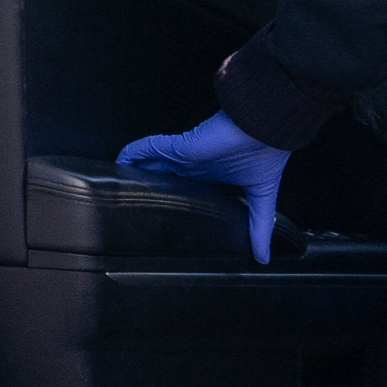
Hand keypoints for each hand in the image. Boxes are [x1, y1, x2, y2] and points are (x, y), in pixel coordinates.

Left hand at [114, 113, 287, 263]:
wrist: (267, 129)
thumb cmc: (267, 152)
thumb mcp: (262, 197)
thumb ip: (259, 226)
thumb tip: (264, 257)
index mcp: (211, 174)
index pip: (185, 186)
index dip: (172, 196)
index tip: (162, 214)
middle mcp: (195, 164)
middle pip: (163, 175)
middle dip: (148, 187)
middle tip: (131, 207)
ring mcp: (184, 155)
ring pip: (151, 163)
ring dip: (135, 172)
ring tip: (118, 188)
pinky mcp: (178, 147)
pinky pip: (147, 148)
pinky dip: (132, 154)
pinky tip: (119, 163)